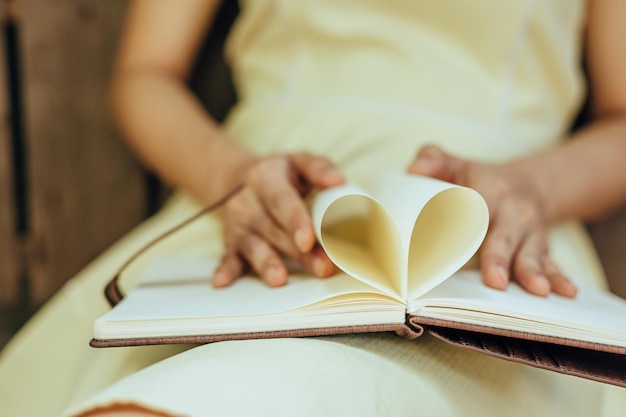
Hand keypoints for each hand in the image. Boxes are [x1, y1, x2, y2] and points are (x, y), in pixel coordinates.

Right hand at [213, 153, 345, 287]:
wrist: (237, 180)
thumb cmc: (280, 175)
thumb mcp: (298, 162)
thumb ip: (319, 168)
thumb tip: (339, 182)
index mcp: (267, 177)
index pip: (282, 200)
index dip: (296, 220)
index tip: (309, 239)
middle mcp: (248, 200)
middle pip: (275, 229)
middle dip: (299, 251)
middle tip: (322, 267)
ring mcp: (238, 223)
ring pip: (254, 246)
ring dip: (267, 263)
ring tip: (279, 279)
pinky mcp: (231, 242)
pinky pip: (228, 257)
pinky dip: (225, 270)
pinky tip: (222, 281)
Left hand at [407, 145, 576, 296]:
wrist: (529, 184)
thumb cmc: (479, 181)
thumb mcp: (455, 164)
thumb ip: (432, 160)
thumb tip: (414, 170)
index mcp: (489, 190)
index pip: (476, 207)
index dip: (467, 225)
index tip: (456, 244)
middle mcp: (513, 211)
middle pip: (505, 236)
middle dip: (500, 258)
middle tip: (495, 280)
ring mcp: (530, 232)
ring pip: (532, 252)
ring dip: (533, 272)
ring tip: (538, 290)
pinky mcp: (541, 248)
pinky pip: (553, 263)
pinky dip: (559, 278)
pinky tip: (566, 291)